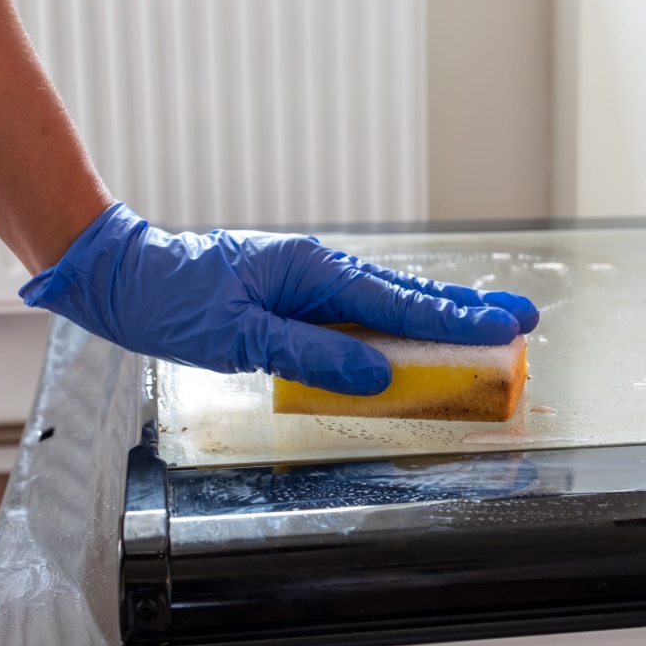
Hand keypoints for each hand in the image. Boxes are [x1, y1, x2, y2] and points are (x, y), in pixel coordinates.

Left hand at [20, 203, 539, 394]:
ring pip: (387, 303)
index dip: (456, 320)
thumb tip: (377, 375)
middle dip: (465, 311)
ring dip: (437, 316)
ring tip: (485, 326)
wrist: (126, 275)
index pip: (398, 303)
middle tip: (520, 320)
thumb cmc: (173, 300)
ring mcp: (309, 281)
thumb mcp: (238, 336)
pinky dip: (396, 324)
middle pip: (406, 295)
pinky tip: (413, 335)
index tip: (505, 326)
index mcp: (312, 272)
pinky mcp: (295, 296)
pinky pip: (358, 313)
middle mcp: (319, 270)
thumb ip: (310, 355)